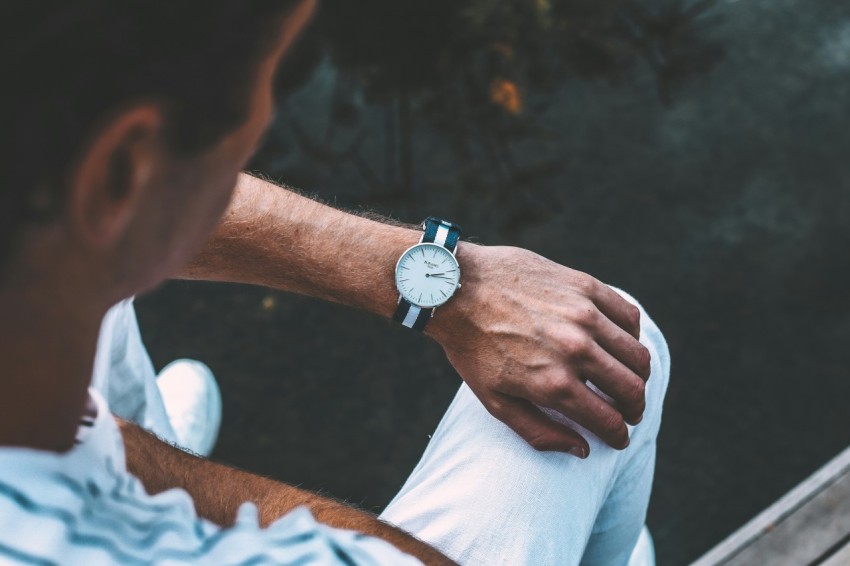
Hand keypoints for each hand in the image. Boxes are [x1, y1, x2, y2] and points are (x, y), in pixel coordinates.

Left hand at [428, 245, 650, 456]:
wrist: (456, 289)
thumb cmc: (471, 347)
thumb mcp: (494, 401)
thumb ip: (539, 431)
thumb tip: (582, 450)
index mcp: (553, 383)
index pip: (609, 420)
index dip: (618, 435)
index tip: (618, 437)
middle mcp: (575, 349)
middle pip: (632, 389)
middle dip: (635, 409)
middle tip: (629, 411)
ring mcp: (583, 315)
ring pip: (637, 354)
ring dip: (639, 375)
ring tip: (628, 380)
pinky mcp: (585, 286)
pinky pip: (629, 316)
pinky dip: (632, 335)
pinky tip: (618, 343)